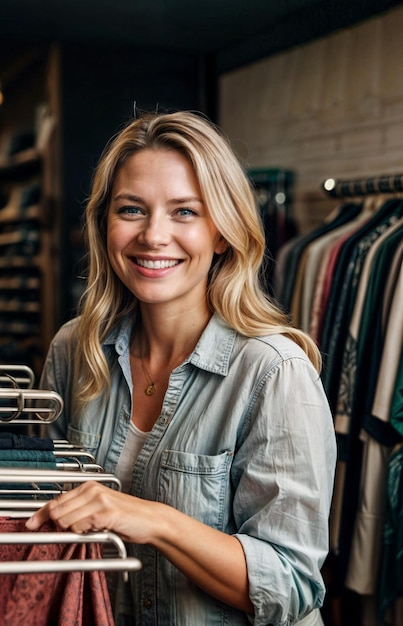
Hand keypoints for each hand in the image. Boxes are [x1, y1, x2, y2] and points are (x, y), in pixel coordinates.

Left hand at [25, 481, 159, 543]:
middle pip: (57, 511)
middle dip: (57, 525)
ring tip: (91, 530)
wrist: (149, 519)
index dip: (41, 514)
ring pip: (66, 521)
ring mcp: (99, 500)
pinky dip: (83, 533)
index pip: (56, 500)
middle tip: (75, 531)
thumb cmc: (125, 516)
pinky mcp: (105, 513)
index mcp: (88, 486)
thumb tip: (53, 520)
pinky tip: (97, 530)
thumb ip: (78, 511)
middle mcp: (92, 490)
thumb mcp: (99, 509)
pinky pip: (80, 527)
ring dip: (73, 531)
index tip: (31, 524)